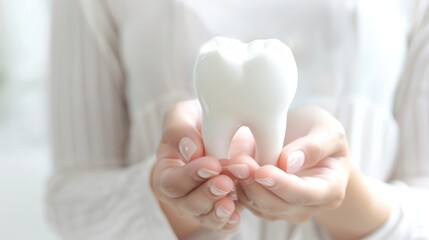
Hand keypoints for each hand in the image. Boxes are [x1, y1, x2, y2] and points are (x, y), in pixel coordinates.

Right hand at [151, 100, 239, 237]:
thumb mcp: (183, 116)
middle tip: (226, 182)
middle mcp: (180, 195)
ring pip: (206, 216)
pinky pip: (222, 224)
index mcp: (166, 172)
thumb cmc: (197, 124)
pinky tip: (236, 215)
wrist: (222, 134)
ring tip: (232, 199)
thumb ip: (179, 129)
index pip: (172, 181)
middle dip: (207, 194)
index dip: (191, 175)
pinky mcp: (221, 213)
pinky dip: (229, 221)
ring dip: (219, 209)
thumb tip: (191, 151)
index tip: (213, 164)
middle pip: (188, 203)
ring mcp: (201, 207)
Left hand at [225, 107, 349, 222]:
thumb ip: (313, 147)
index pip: (305, 194)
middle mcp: (307, 206)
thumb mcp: (327, 130)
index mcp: (330, 190)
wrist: (306, 139)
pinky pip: (246, 200)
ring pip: (257, 205)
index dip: (282, 185)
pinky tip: (226, 166)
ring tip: (230, 162)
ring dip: (241, 185)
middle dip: (255, 185)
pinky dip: (234, 185)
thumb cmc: (321, 133)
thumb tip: (287, 163)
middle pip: (277, 205)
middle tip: (238, 163)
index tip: (262, 171)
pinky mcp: (263, 204)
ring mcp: (283, 209)